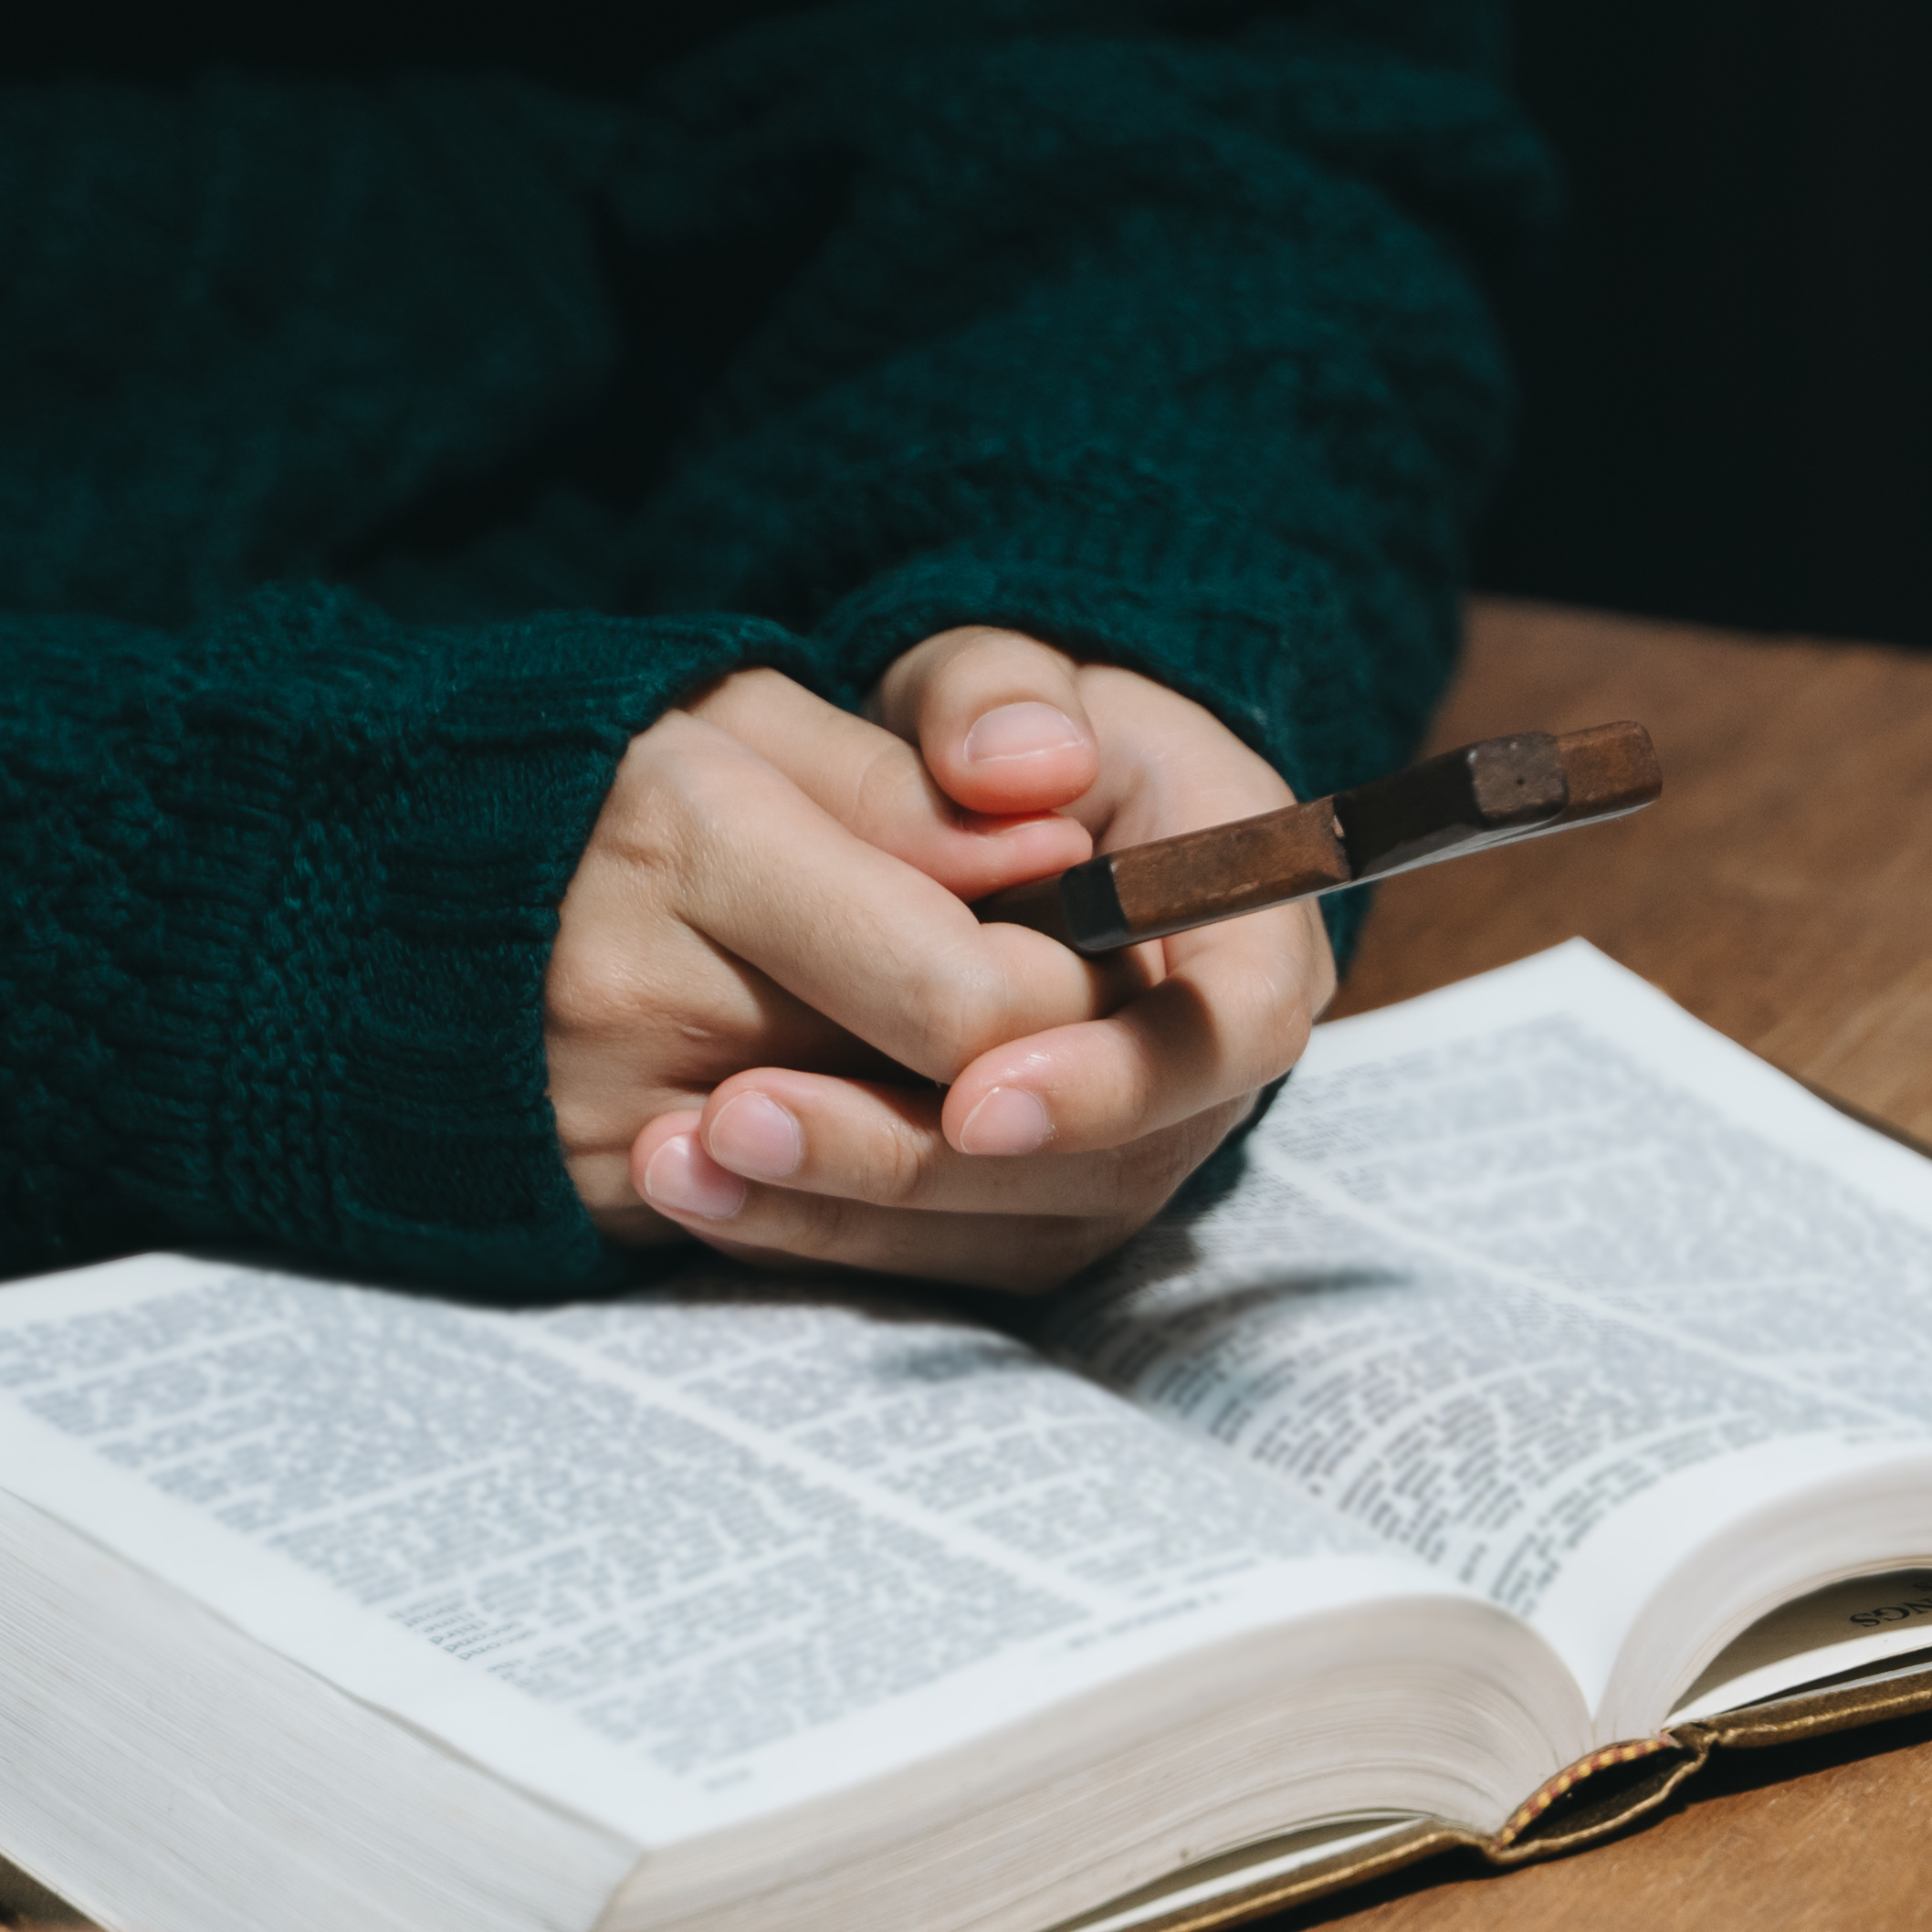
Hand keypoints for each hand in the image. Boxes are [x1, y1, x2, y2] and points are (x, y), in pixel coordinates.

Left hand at [544, 633, 1334, 1293]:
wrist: (1002, 815)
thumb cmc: (1019, 738)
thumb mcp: (1009, 677)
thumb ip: (1006, 700)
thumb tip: (1022, 767)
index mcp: (1249, 928)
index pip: (1233, 1033)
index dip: (1115, 1080)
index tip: (975, 1093)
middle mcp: (1206, 1072)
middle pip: (1106, 1167)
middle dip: (921, 1157)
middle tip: (749, 1117)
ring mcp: (1130, 1157)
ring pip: (1010, 1229)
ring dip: (842, 1209)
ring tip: (682, 1157)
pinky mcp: (1038, 1211)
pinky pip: (943, 1255)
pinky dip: (817, 1228)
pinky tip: (695, 1187)